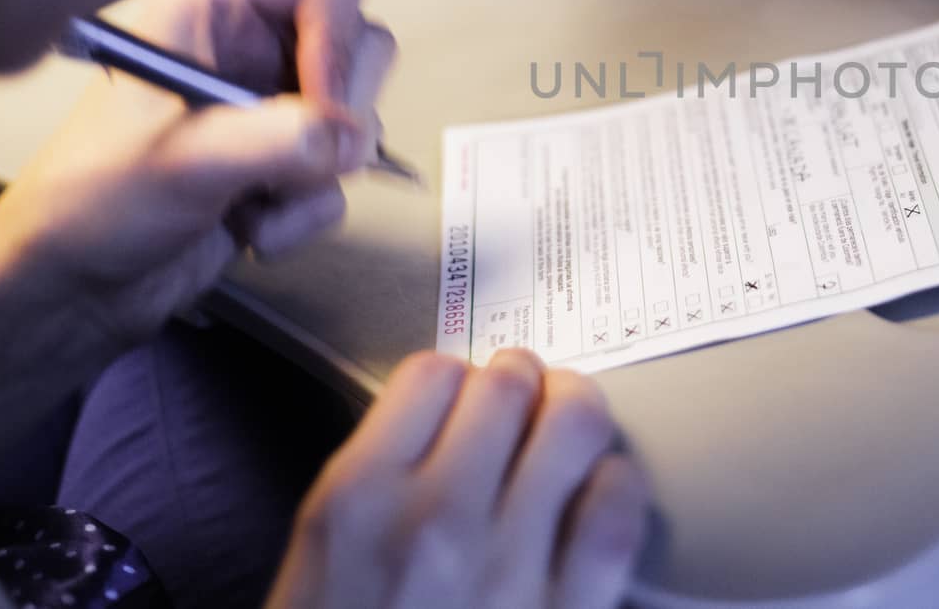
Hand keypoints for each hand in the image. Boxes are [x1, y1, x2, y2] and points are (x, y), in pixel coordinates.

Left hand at [0, 0, 395, 348]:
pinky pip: (343, 171)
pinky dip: (307, 211)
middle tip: (308, 153)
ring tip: (258, 199)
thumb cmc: (91, 202)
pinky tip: (252, 226)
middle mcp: (251, 43)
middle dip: (343, 109)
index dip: (338, 33)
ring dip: (321, 172)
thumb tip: (350, 139)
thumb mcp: (180, 160)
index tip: (321, 100)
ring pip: (358, 114)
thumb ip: (276, 141)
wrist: (75, 286)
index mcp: (213, 6)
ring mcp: (273, 101)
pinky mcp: (287, 156)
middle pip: (361, 41)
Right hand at [268, 350, 650, 608]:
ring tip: (567, 426)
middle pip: (508, 385)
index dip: (452, 381)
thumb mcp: (319, 563)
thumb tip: (447, 418)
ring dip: (575, 413)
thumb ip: (376, 483)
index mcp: (356, 501)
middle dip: (519, 384)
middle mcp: (435, 518)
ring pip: (575, 421)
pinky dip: (617, 483)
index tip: (460, 398)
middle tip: (521, 402)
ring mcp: (508, 565)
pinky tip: (601, 488)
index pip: (430, 374)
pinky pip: (619, 507)